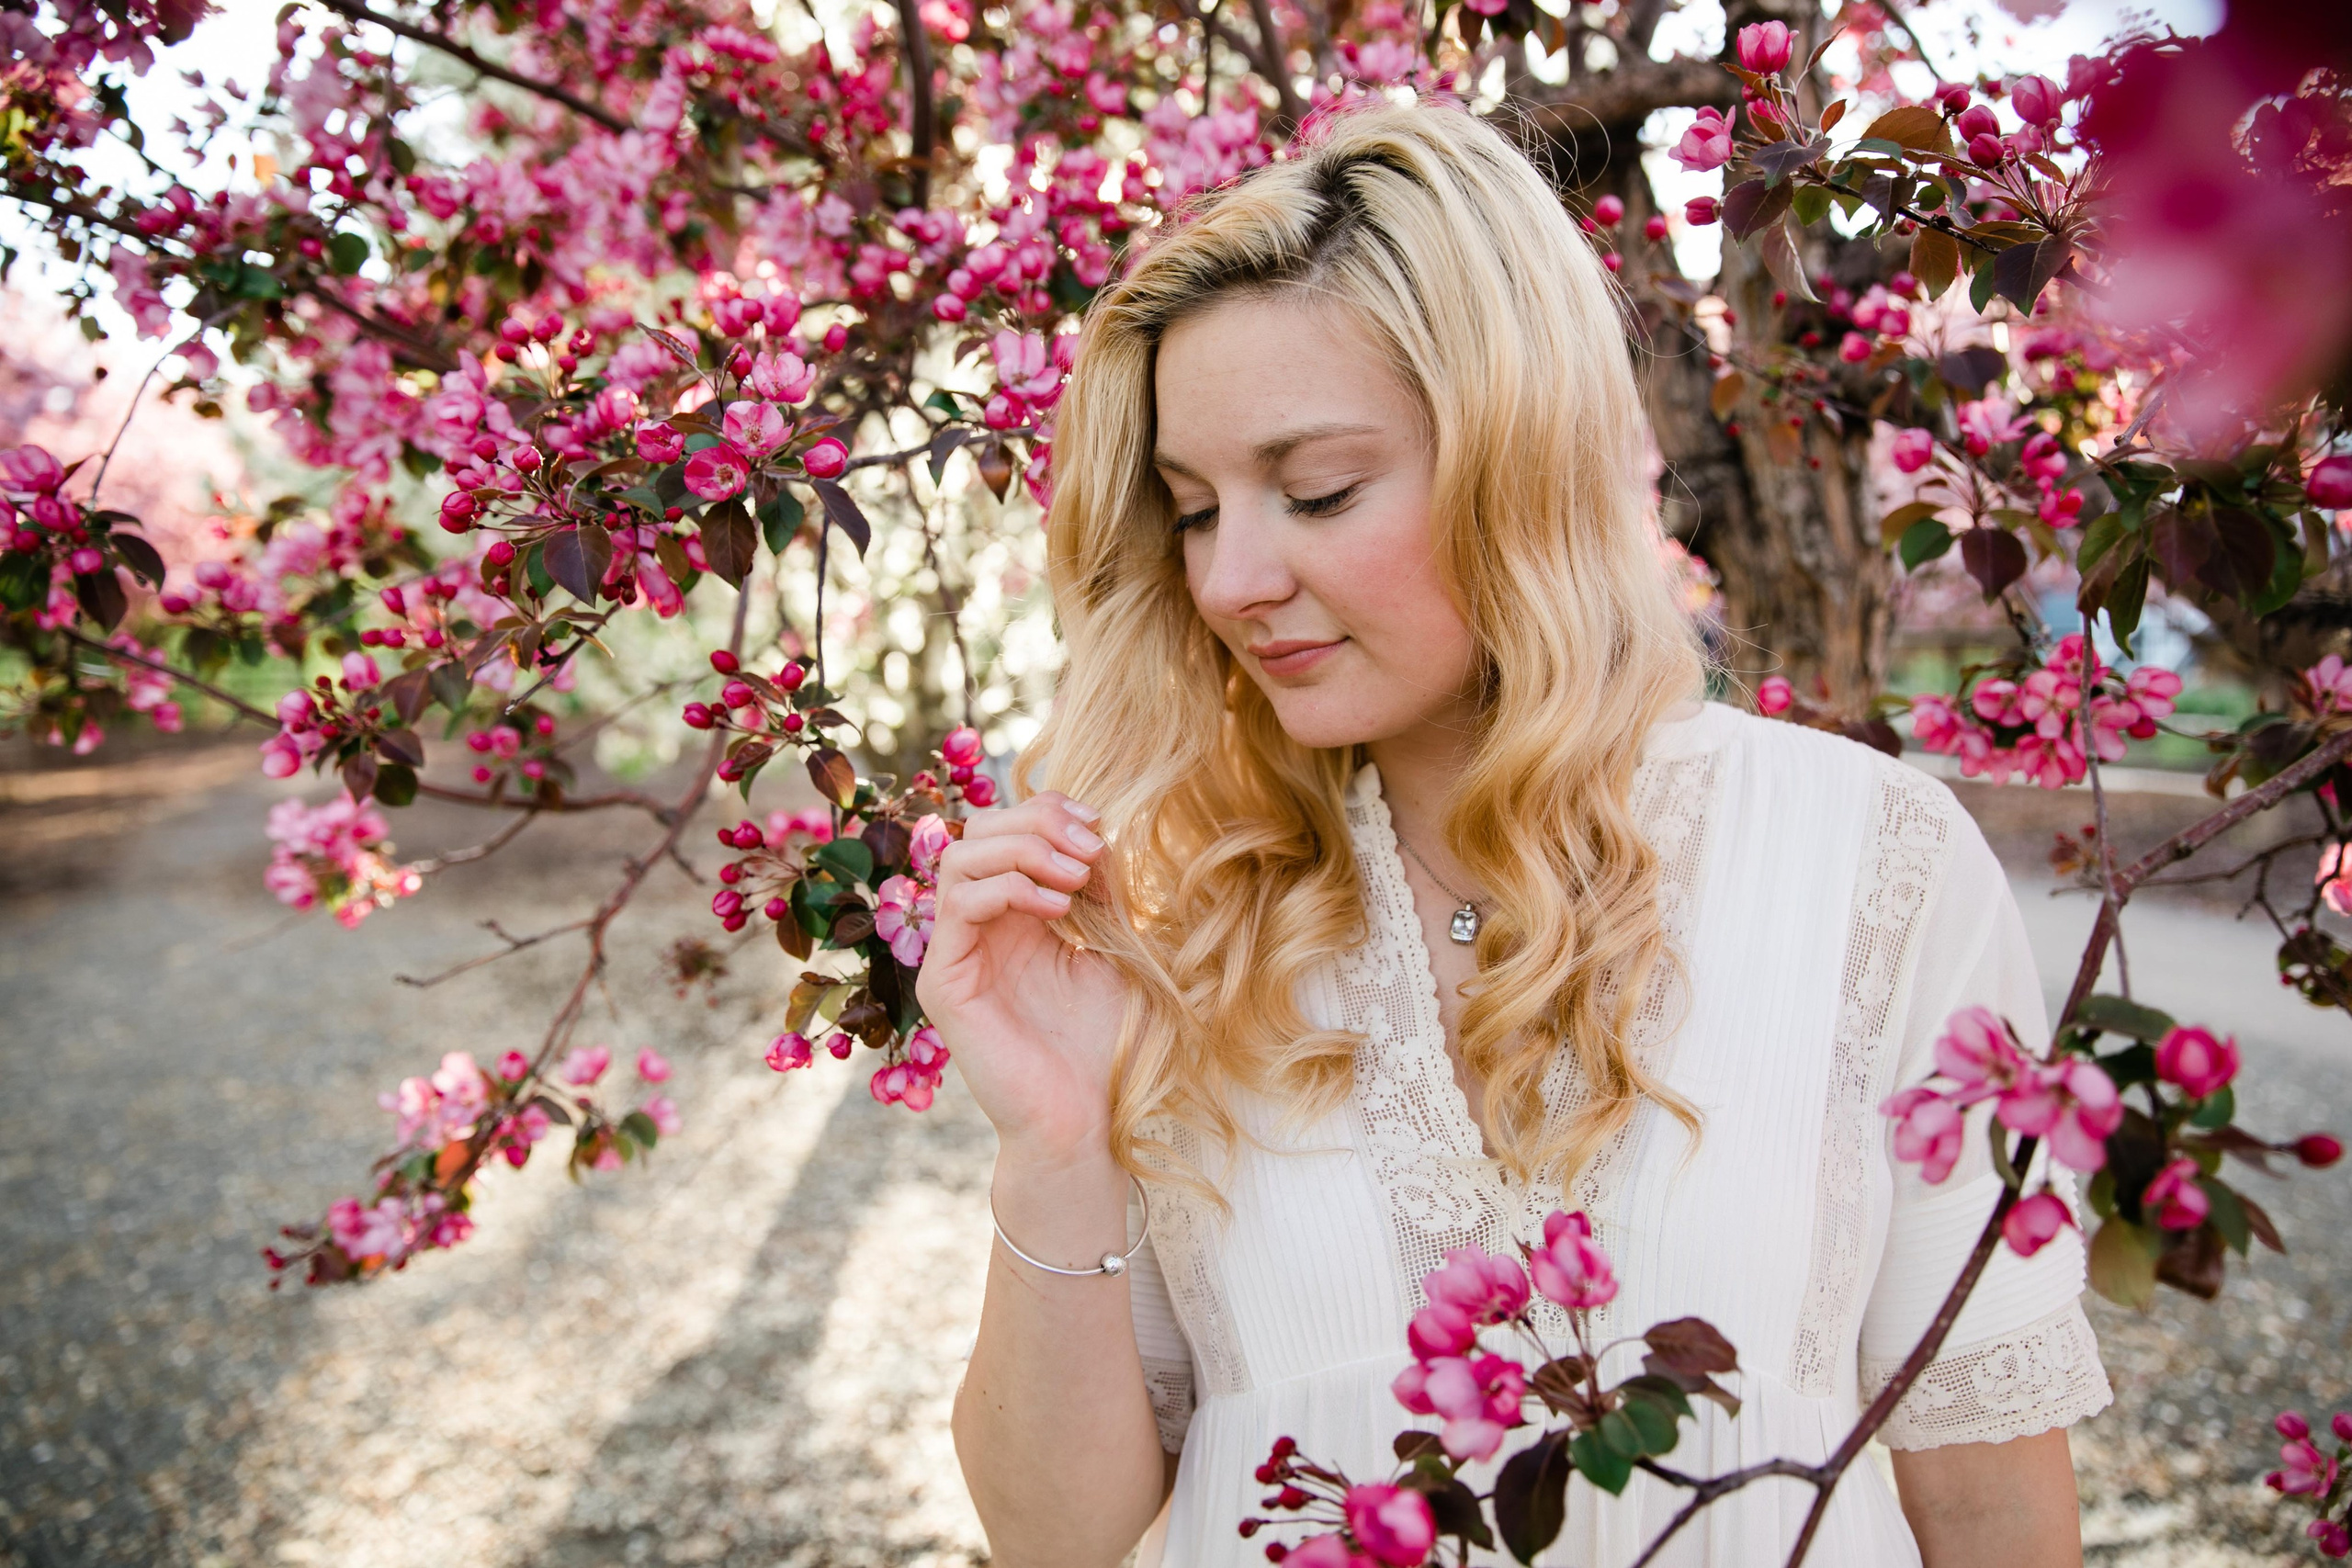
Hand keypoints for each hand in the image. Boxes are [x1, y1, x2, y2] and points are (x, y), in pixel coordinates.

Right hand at [917, 791, 1129, 1164]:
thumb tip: (1095, 833)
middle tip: (1089, 849)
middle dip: (1037, 823)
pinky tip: (1059, 910)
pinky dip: (1010, 889)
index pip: (1007, 829)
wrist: (1088, 1119)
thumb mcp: (1111, 948)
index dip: (1049, 811)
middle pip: (978, 831)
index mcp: (1014, 914)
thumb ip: (1099, 891)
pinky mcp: (943, 983)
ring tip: (1076, 878)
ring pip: (960, 858)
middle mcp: (977, 928)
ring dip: (1024, 851)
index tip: (1099, 826)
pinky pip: (958, 905)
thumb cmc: (1104, 1044)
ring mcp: (955, 954)